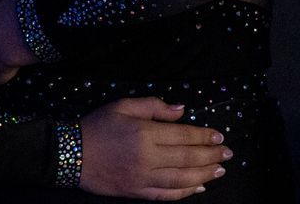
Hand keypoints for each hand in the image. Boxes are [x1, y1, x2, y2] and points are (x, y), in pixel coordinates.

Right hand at [79, 98, 229, 200]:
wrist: (71, 154)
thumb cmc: (97, 126)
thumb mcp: (122, 105)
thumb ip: (153, 106)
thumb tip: (181, 111)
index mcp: (145, 133)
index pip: (183, 135)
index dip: (204, 136)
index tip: (219, 136)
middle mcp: (148, 157)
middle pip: (187, 158)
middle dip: (211, 155)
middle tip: (228, 153)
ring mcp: (143, 178)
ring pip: (181, 179)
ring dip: (204, 174)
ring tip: (219, 170)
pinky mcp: (138, 192)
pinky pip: (167, 195)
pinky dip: (185, 192)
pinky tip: (198, 187)